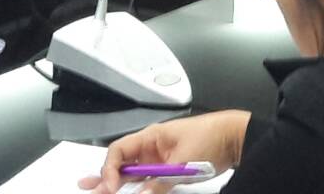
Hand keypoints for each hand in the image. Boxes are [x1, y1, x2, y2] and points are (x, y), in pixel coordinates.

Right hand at [80, 110, 250, 193]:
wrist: (235, 138)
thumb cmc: (211, 137)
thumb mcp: (184, 162)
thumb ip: (161, 181)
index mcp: (151, 136)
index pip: (119, 151)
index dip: (111, 169)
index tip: (111, 187)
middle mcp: (152, 146)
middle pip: (122, 162)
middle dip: (105, 175)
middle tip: (88, 188)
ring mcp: (160, 158)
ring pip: (132, 172)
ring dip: (116, 181)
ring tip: (96, 190)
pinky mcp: (170, 168)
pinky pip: (148, 179)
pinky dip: (137, 186)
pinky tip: (125, 190)